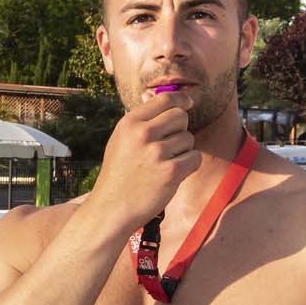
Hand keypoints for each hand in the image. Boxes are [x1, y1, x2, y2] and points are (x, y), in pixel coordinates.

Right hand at [90, 90, 202, 227]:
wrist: (111, 209)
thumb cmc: (118, 174)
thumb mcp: (120, 140)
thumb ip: (140, 120)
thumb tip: (154, 96)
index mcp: (129, 123)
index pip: (165, 99)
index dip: (180, 100)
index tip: (187, 103)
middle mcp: (143, 134)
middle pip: (180, 116)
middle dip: (180, 129)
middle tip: (169, 146)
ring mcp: (157, 153)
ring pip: (189, 139)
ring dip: (182, 151)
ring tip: (163, 164)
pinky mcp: (171, 172)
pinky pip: (194, 158)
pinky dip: (189, 166)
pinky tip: (173, 175)